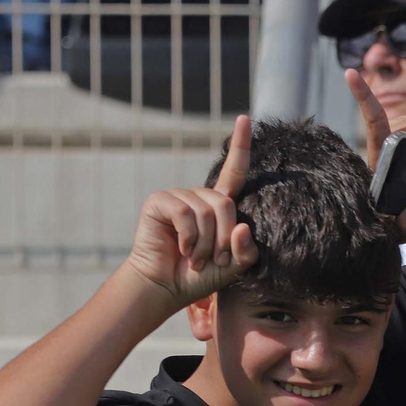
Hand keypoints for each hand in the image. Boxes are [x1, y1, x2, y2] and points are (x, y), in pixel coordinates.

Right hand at [124, 114, 258, 310]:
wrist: (166, 286)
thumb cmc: (200, 275)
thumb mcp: (233, 266)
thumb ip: (246, 250)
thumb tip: (241, 227)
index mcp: (219, 206)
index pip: (234, 173)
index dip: (241, 146)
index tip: (246, 119)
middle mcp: (199, 196)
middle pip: (226, 204)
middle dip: (224, 238)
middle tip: (215, 260)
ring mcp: (178, 196)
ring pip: (206, 212)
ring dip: (206, 243)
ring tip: (196, 258)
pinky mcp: (159, 201)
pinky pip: (184, 213)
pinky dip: (188, 237)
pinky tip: (182, 249)